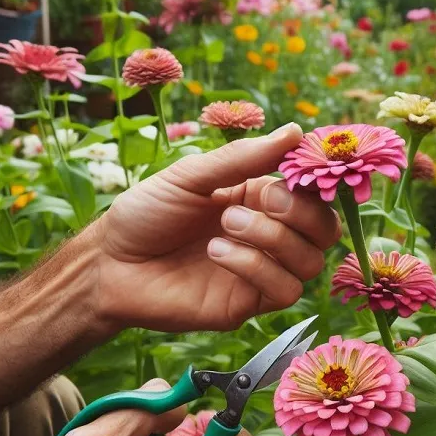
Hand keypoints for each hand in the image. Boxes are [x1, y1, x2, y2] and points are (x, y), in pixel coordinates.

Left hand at [94, 124, 339, 331]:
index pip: (314, 194)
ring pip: (310, 262)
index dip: (313, 183)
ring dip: (273, 238)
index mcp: (260, 199)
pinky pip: (283, 290)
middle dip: (301, 212)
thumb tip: (296, 131)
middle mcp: (269, 236)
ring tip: (226, 225)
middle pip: (325, 230)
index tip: (295, 170)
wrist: (110, 264)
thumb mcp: (192, 176)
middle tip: (260, 200)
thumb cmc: (146, 214)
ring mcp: (261, 272)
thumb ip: (243, 158)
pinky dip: (256, 267)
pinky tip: (218, 254)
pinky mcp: (248, 304)